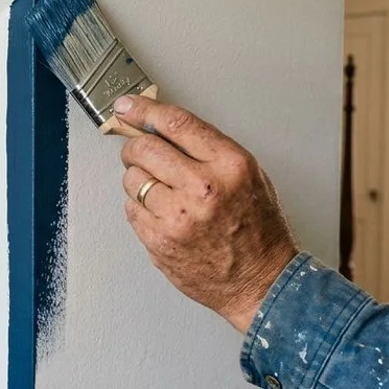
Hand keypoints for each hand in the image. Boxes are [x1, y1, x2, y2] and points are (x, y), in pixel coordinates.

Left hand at [113, 95, 297, 332]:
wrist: (261, 282)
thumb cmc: (259, 230)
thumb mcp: (249, 175)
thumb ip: (208, 150)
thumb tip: (161, 127)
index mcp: (229, 165)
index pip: (175, 123)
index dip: (144, 109)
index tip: (127, 106)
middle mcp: (203, 188)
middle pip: (145, 148)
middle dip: (135, 147)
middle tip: (138, 152)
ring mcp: (178, 217)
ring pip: (132, 179)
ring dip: (138, 180)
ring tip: (161, 192)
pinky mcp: (159, 241)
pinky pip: (131, 210)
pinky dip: (139, 208)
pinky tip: (162, 214)